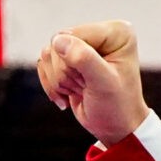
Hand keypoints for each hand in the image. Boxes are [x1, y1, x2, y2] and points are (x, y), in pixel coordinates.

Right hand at [35, 20, 151, 145]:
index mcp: (117, 32)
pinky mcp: (68, 58)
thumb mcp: (105, 84)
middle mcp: (100, 33)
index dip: (75, 62)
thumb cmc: (117, 106)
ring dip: (60, 80)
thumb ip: (85, 60)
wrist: (115, 128)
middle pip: (58, 43)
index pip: (73, 35)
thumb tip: (58, 40)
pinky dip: (52, 84)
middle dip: (67, 73)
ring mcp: (83, 44)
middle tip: (88, 88)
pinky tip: (70, 95)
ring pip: (48, 53)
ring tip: (82, 90)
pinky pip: (43, 62)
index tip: (94, 81)